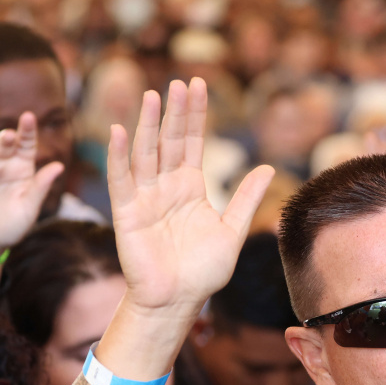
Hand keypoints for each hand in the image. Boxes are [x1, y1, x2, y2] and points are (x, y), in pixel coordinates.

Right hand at [0, 112, 64, 261]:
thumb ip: (41, 187)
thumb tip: (59, 166)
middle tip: (8, 137)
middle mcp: (2, 165)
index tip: (28, 117)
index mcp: (22, 169)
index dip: (27, 130)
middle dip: (6, 137)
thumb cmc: (11, 225)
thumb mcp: (29, 208)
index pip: (26, 145)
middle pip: (4, 143)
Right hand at [109, 78, 273, 314]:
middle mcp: (165, 186)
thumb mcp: (232, 231)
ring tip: (151, 95)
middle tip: (178, 82)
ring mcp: (145, 197)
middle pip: (168, 140)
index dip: (194, 114)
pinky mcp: (127, 213)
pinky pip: (121, 180)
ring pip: (145, 153)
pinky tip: (118, 130)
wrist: (177, 302)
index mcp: (190, 187)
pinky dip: (119, 155)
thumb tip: (267, 167)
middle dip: (174, 112)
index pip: (191, 141)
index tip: (196, 84)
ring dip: (146, 124)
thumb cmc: (203, 272)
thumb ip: (245, 198)